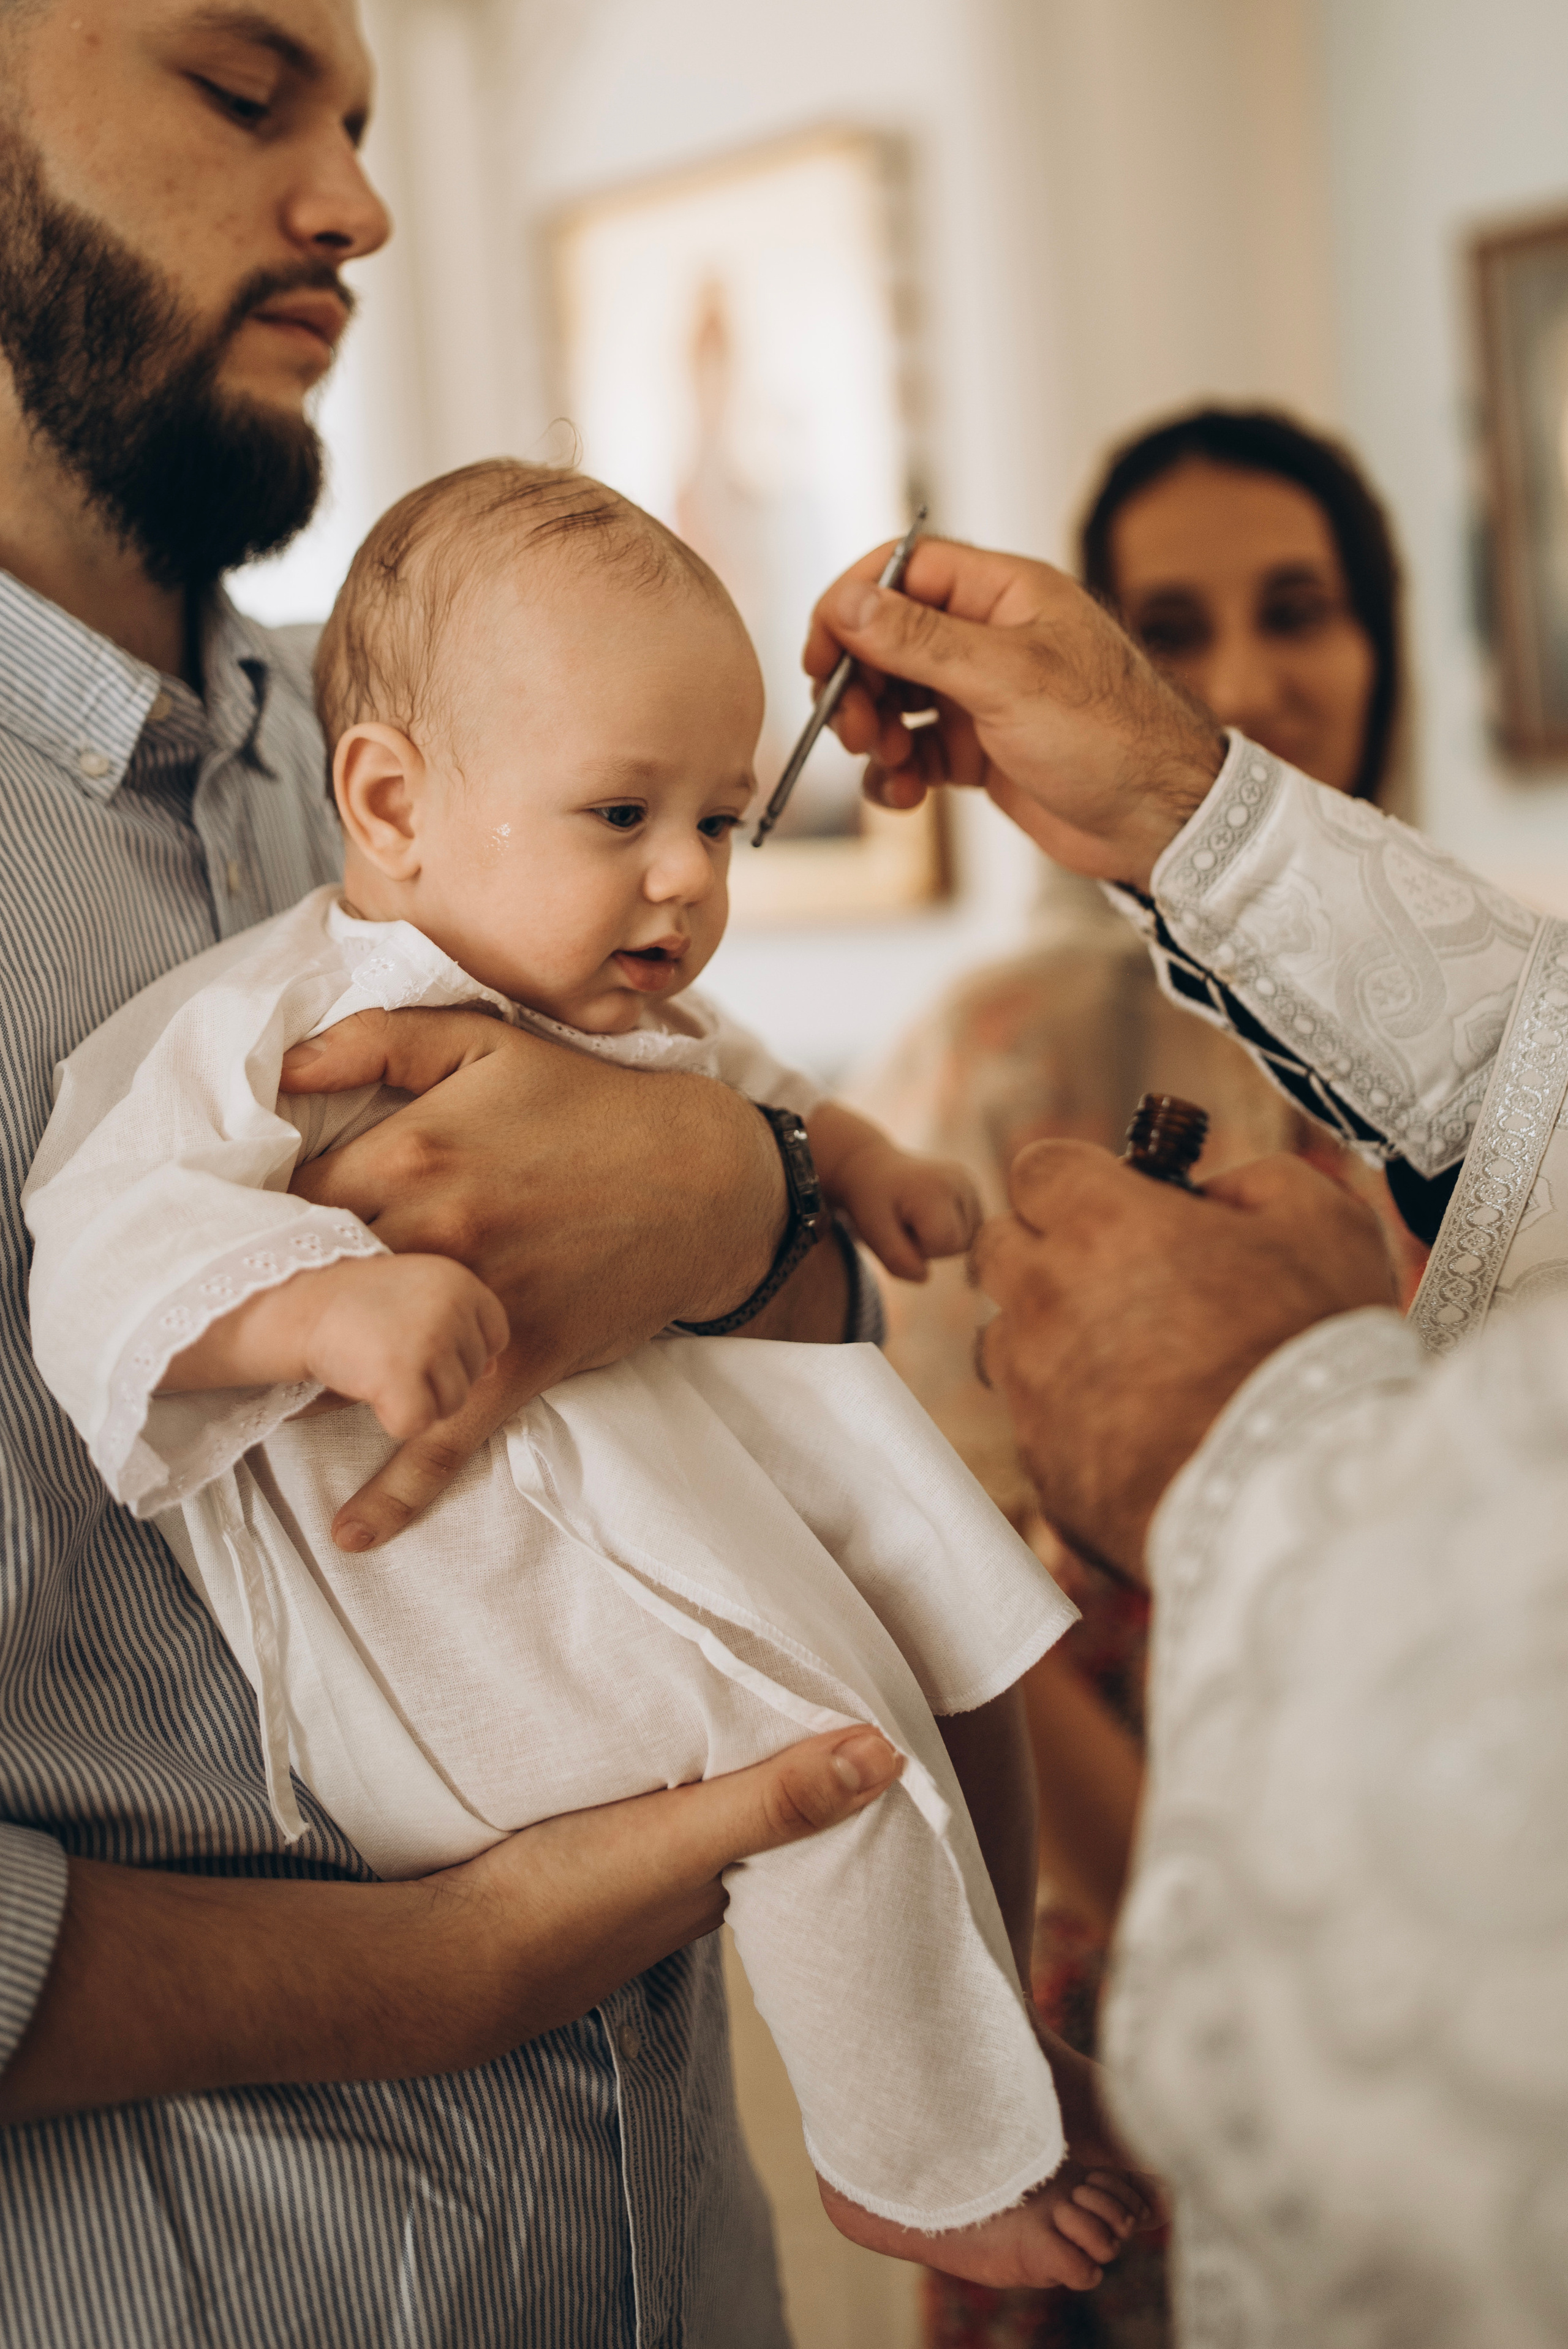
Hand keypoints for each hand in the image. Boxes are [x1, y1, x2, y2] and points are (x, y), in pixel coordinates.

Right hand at [0, 1724, 902, 2125]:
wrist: (439, 1961)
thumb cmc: (563, 1903)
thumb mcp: (680, 1840)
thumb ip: (774, 1800)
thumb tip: (886, 1755)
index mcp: (717, 1891)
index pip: (793, 1828)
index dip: (819, 1775)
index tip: (847, 1709)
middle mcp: (676, 1897)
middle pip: (737, 1822)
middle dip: (762, 1767)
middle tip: (783, 1686)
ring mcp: (614, 1890)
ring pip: (678, 1820)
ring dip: (696, 1774)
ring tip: (711, 1697)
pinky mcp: (559, 1871)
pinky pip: (621, 1815)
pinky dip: (638, 1783)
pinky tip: (623, 1745)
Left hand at [281, 1008, 790, 1546]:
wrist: (705, 1178)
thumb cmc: (590, 1105)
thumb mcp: (483, 1041)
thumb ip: (376, 1040)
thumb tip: (280, 1066)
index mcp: (409, 1154)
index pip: (281, 1197)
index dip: (250, 1215)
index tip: (235, 1230)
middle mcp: (432, 1235)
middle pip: (308, 1286)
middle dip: (268, 1303)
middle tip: (237, 1319)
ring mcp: (475, 1309)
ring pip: (358, 1364)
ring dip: (312, 1381)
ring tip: (271, 1389)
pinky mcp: (520, 1364)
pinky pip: (446, 1437)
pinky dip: (398, 1494)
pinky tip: (353, 1534)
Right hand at [299, 1255, 507, 1438]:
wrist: (295, 1297)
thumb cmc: (354, 1298)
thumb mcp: (420, 1289)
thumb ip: (462, 1320)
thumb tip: (495, 1370)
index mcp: (461, 1281)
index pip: (496, 1337)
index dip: (460, 1352)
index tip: (420, 1343)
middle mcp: (453, 1307)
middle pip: (475, 1375)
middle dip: (437, 1377)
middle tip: (390, 1353)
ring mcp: (430, 1340)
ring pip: (452, 1404)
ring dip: (417, 1399)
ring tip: (378, 1366)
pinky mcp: (401, 1374)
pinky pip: (416, 1423)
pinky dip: (392, 1418)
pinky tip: (368, 1386)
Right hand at [803, 537, 1226, 887]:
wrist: (1163, 822)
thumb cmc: (1111, 737)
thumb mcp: (1008, 679)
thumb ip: (921, 640)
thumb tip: (849, 603)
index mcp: (1004, 594)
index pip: (903, 571)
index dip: (852, 605)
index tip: (820, 653)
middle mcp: (989, 638)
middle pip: (887, 639)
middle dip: (858, 683)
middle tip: (851, 728)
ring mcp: (981, 697)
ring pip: (894, 699)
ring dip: (873, 733)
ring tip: (888, 764)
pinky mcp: (979, 752)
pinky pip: (912, 751)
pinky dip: (897, 774)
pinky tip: (906, 796)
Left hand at [833, 1137, 980, 1282]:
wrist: (872, 1168)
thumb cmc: (870, 1200)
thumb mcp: (872, 1230)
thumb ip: (896, 1257)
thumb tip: (925, 1278)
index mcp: (937, 1190)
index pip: (947, 1245)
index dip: (922, 1249)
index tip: (900, 1229)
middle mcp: (962, 1181)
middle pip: (960, 1244)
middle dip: (932, 1244)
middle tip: (905, 1222)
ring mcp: (970, 1182)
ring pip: (968, 1238)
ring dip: (942, 1238)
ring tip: (917, 1216)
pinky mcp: (972, 1186)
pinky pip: (970, 1228)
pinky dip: (951, 1229)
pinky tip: (931, 1214)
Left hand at [972, 1144, 1399, 1578]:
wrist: (1300, 1496)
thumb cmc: (1315, 1356)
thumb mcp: (1325, 1224)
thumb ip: (1257, 1184)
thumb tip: (1216, 1196)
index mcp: (1104, 1223)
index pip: (1039, 1170)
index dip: (1078, 1186)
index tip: (1114, 1208)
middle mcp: (1046, 1297)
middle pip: (998, 1249)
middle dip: (1044, 1252)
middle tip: (1115, 1279)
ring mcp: (1035, 1387)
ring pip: (1003, 1342)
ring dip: (1047, 1340)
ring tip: (1130, 1364)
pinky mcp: (1042, 1465)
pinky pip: (1035, 1426)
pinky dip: (1071, 1422)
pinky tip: (1139, 1433)